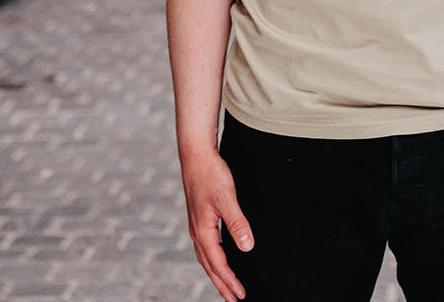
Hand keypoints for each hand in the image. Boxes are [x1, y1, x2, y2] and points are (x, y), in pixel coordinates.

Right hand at [179, 148, 251, 301]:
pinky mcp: (199, 219)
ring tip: (226, 286)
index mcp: (202, 231)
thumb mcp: (227, 198)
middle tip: (233, 300)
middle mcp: (197, 232)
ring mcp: (196, 226)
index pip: (218, 264)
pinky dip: (213, 259)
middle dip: (221, 284)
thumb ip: (237, 223)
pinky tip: (220, 258)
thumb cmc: (211, 174)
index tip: (240, 294)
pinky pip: (206, 247)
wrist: (196, 156)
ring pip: (206, 258)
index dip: (230, 280)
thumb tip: (247, 247)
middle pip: (209, 266)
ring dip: (216, 274)